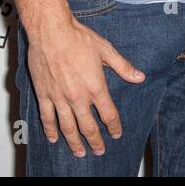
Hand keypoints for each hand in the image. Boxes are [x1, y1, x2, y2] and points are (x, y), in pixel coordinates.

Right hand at [26, 18, 143, 157]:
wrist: (51, 32)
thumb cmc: (79, 38)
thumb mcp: (106, 50)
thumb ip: (123, 67)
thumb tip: (140, 77)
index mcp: (95, 87)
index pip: (108, 114)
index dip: (114, 127)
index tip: (116, 134)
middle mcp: (77, 97)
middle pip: (88, 127)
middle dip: (95, 141)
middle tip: (99, 151)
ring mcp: (59, 98)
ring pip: (68, 127)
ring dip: (74, 142)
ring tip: (80, 153)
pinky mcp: (44, 95)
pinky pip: (47, 118)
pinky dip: (50, 130)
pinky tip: (54, 139)